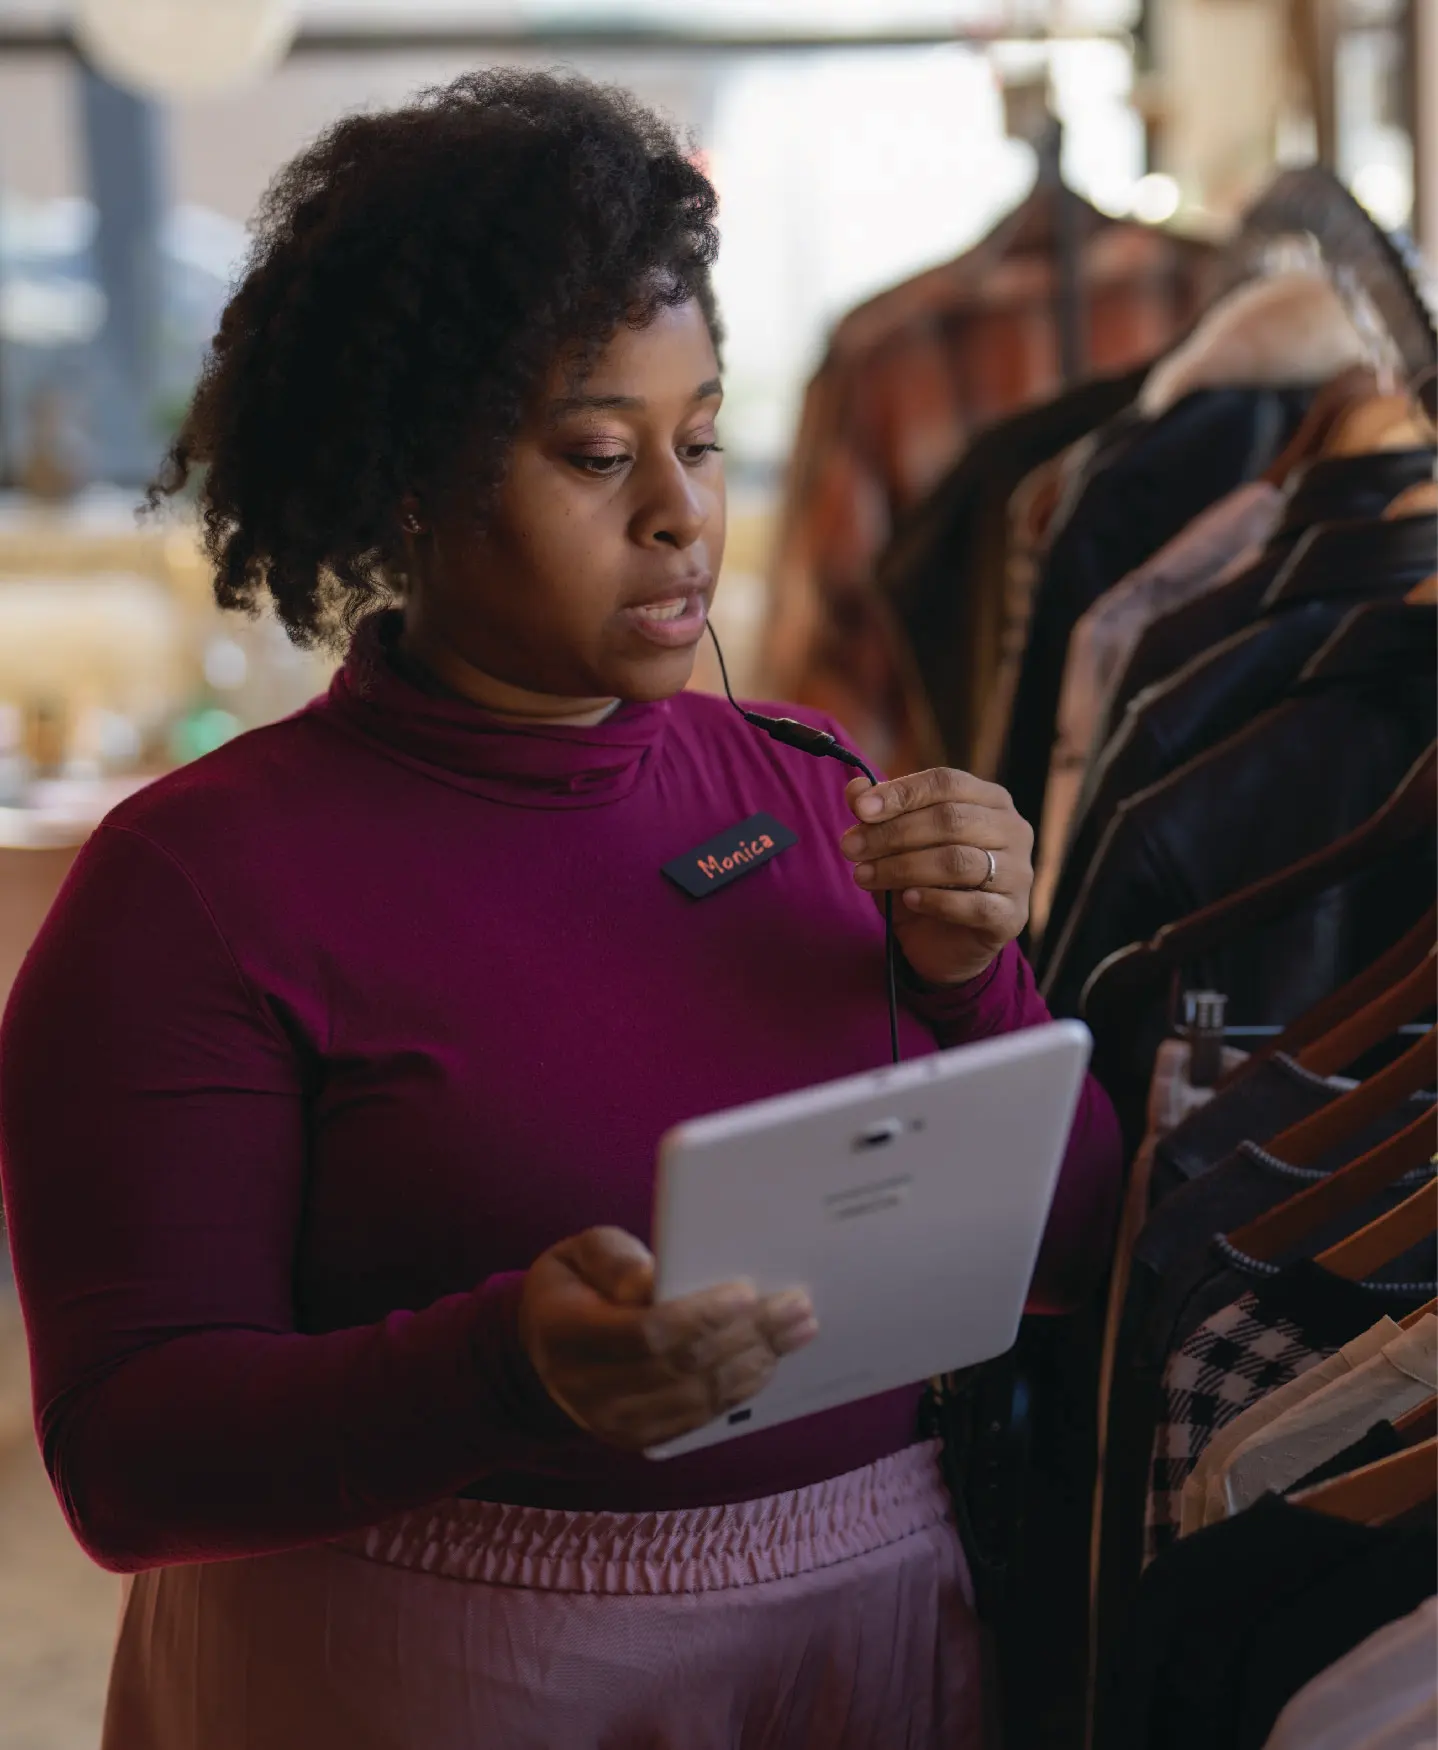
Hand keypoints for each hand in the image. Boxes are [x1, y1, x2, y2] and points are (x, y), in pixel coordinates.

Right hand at [519, 1227, 816, 1452]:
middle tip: (796, 1304)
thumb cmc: (575, 1285)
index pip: (644, 1333)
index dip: (700, 1316)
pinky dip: (741, 1389)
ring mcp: (614, 1423)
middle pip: (683, 1367)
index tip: (747, 1292)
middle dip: (747, 1335)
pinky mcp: (639, 1439)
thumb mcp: (581, 1252)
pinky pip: (701, 1418)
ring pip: (699, 1397)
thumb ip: (614, 1260)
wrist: (545, 1350)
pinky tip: (769, 1359)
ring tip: (797, 1328)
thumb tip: (656, 1280)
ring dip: (756, 1362)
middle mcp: (587, 1389)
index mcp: (566, 1334)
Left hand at [838, 768, 1033, 986]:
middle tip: (850, 848)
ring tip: (864, 876)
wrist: (943, 944)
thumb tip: (855, 788)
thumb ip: (876, 814)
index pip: (946, 782)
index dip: (902, 793)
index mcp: (989, 800)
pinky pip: (974, 904)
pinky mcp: (1012, 915)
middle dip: (893, 833)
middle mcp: (1013, 830)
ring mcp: (1018, 873)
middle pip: (951, 819)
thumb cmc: (922, 882)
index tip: (860, 810)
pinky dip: (935, 900)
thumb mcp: (892, 845)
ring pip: (958, 860)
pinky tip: (907, 900)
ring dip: (903, 867)